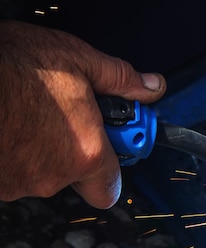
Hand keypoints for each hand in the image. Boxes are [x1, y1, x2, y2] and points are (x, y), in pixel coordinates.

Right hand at [0, 20, 165, 208]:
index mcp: (86, 153)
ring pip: (40, 170)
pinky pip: (11, 169)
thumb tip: (150, 86)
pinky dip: (13, 150)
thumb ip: (120, 79)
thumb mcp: (79, 60)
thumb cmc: (14, 66)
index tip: (111, 143)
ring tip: (30, 113)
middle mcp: (53, 176)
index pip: (111, 186)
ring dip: (41, 148)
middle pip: (74, 173)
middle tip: (65, 116)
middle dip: (73, 147)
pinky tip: (10, 122)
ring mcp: (18, 181)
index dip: (112, 165)